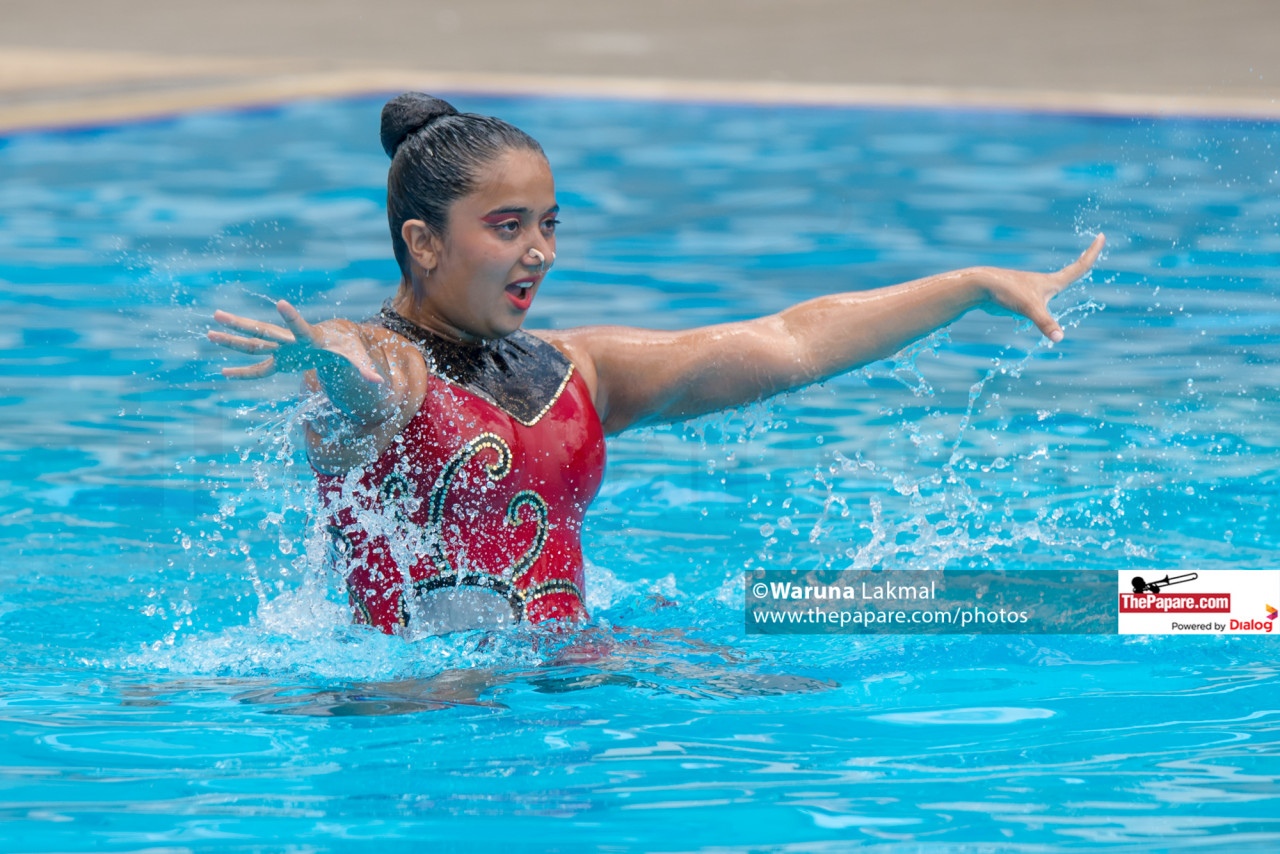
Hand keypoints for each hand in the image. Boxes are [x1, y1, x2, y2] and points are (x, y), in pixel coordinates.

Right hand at [208, 300, 384, 382]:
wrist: (337, 341)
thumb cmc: (348, 348)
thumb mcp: (358, 358)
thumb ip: (366, 369)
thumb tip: (379, 382)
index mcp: (310, 337)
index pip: (299, 326)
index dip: (292, 317)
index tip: (281, 303)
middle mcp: (290, 340)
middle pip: (262, 332)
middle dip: (240, 323)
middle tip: (218, 314)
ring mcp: (282, 349)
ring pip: (253, 343)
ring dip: (231, 338)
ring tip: (208, 329)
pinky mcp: (280, 361)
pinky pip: (258, 368)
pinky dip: (243, 372)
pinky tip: (224, 371)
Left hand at [978, 233, 1104, 341]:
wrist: (981, 288)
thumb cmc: (1007, 292)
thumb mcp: (1030, 308)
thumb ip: (1046, 323)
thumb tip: (1059, 338)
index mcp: (1052, 282)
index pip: (1079, 266)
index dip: (1092, 252)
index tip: (1102, 236)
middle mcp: (1044, 284)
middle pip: (1070, 272)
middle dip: (1083, 263)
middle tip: (1093, 252)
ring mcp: (1032, 291)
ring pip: (1052, 286)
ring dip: (1063, 279)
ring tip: (1073, 273)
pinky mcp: (1020, 299)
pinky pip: (1037, 300)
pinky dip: (1043, 300)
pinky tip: (1036, 304)